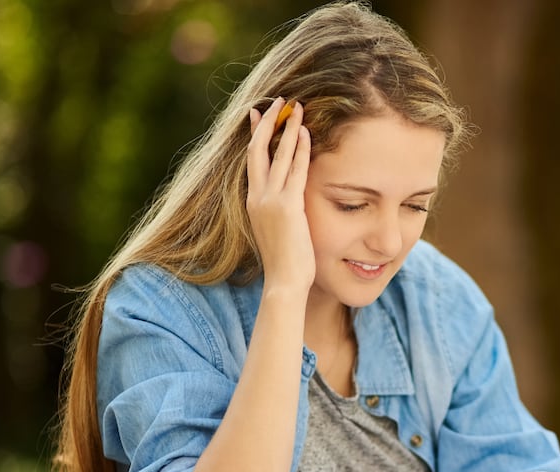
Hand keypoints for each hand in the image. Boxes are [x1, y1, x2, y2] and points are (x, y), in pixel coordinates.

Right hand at [246, 97, 314, 291]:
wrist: (284, 282)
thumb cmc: (286, 263)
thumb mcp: (277, 231)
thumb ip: (278, 213)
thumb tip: (286, 205)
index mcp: (253, 203)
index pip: (252, 161)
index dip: (255, 135)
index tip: (258, 115)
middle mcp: (257, 197)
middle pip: (257, 150)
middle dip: (268, 123)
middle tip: (278, 101)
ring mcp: (271, 201)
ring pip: (277, 155)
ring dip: (287, 129)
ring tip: (297, 107)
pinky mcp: (288, 207)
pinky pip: (296, 170)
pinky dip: (300, 149)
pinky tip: (307, 133)